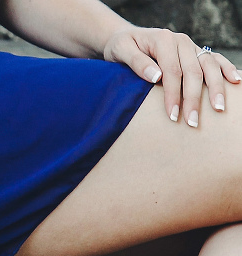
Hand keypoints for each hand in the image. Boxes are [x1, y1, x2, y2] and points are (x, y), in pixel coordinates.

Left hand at [103, 26, 241, 126]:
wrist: (126, 38)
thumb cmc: (121, 47)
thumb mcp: (121, 50)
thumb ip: (136, 62)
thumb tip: (156, 77)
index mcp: (163, 40)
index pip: (172, 71)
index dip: (173, 94)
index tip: (172, 115)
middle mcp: (181, 41)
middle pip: (193, 72)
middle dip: (194, 99)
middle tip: (192, 122)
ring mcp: (190, 46)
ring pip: (208, 66)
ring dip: (215, 88)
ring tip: (218, 109)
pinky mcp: (195, 52)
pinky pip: (215, 59)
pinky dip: (227, 69)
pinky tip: (236, 81)